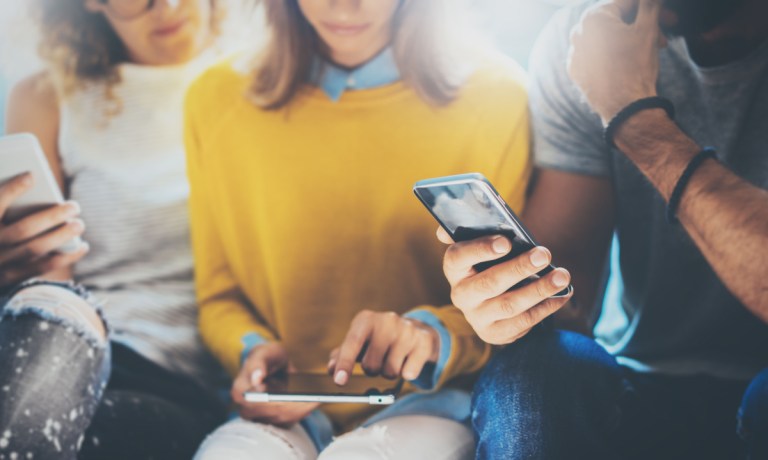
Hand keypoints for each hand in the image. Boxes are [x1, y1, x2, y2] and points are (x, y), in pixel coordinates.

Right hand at [0, 173, 87, 289]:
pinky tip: (83, 246)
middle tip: (74, 206)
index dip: (11, 190)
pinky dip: (66, 257)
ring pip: (34, 249)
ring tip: (79, 224)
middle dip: (51, 217)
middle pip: (23, 230)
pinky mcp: (10, 278)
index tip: (31, 175)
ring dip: (60, 236)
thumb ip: (6, 203)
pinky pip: (43, 267)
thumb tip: (31, 179)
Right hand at [231, 342, 318, 426]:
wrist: (271, 364)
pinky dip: (301, 414)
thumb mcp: (263, 354)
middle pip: (272, 415)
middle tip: (313, 400)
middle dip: (293, 408)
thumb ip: (258, 364)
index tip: (294, 398)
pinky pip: (288, 421)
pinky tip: (314, 404)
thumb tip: (256, 378)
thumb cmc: (266, 357)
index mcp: (240, 392)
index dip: (275, 403)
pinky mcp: (273, 420)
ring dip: (300, 412)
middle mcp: (247, 408)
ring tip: (316, 401)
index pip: (258, 403)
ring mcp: (259, 417)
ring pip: (281, 420)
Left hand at [329, 310, 439, 384]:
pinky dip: (407, 374)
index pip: (353, 342)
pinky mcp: (423, 341)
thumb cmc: (379, 339)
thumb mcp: (359, 341)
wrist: (414, 330)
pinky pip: (410, 373)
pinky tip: (407, 362)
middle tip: (377, 361)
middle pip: (371, 364)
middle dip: (372, 370)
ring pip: (390, 371)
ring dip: (389, 372)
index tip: (339, 380)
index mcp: (366, 319)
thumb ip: (342, 354)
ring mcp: (407, 330)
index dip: (345, 363)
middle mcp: (387, 321)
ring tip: (392, 360)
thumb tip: (332, 369)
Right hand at [437, 227, 572, 344]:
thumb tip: (467, 219)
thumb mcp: (480, 247)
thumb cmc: (489, 264)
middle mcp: (461, 294)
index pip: (459, 257)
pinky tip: (561, 295)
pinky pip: (523, 322)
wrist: (488, 301)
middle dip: (519, 268)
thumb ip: (473, 231)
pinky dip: (545, 308)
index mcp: (454, 268)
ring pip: (509, 305)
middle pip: (490, 282)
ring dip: (539, 290)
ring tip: (562, 276)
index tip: (506, 242)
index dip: (481, 249)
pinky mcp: (494, 333)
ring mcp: (476, 317)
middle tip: (544, 255)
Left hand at [567, 0, 663, 123]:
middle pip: (615, 21)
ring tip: (648, 51)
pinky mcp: (576, 71)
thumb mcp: (648, 29)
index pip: (627, 3)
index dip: (651, 8)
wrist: (625, 107)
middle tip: (663, 37)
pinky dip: (612, 55)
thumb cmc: (636, 66)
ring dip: (629, 40)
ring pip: (606, 38)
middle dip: (642, 26)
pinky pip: (596, 56)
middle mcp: (578, 33)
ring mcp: (575, 53)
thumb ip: (649, 5)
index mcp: (593, 17)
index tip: (669, 18)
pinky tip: (627, 63)